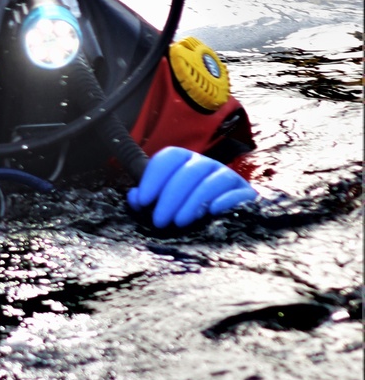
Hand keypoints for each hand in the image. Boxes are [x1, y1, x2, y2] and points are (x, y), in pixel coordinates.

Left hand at [127, 147, 256, 228]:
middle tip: (159, 220)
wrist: (228, 221)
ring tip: (180, 222)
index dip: (154, 176)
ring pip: (210, 182)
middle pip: (188, 171)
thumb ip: (146, 200)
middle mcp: (206, 165)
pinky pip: (236, 193)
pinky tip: (211, 213)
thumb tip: (134, 196)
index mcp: (185, 162)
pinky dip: (223, 201)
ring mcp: (227, 177)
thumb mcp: (165, 205)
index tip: (144, 199)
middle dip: (170, 196)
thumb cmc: (189, 211)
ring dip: (192, 202)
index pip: (169, 157)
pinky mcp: (246, 194)